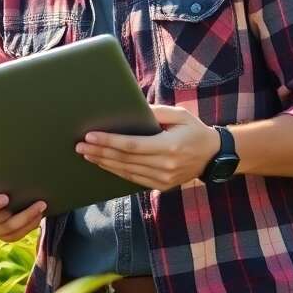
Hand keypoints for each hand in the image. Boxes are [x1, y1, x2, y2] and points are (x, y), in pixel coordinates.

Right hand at [0, 171, 45, 242]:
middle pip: (0, 224)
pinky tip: (38, 217)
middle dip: (20, 214)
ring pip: (10, 231)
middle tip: (38, 203)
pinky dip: (28, 227)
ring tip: (41, 208)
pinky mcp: (3, 234)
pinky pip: (15, 235)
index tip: (6, 198)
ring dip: (28, 220)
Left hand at [76, 105, 220, 189]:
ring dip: (104, 163)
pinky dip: (116, 171)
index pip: (132, 145)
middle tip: (80, 145)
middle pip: (125, 159)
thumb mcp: (180, 115)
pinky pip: (134, 179)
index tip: (91, 136)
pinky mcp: (161, 185)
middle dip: (100, 152)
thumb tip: (132, 107)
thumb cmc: (194, 130)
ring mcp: (164, 179)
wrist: (213, 156)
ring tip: (86, 154)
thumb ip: (156, 112)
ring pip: (126, 171)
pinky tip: (103, 164)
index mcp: (170, 147)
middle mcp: (166, 166)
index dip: (110, 141)